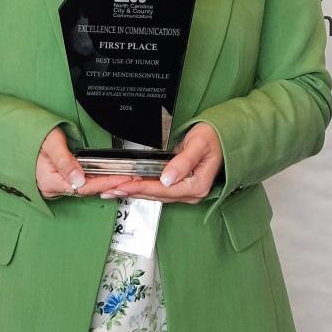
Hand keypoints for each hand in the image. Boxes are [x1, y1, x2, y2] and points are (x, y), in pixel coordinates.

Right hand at [36, 126, 135, 199]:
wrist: (17, 134)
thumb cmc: (31, 136)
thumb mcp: (51, 143)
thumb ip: (65, 160)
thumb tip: (79, 178)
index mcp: (49, 181)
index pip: (83, 187)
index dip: (104, 183)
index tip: (121, 179)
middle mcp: (51, 188)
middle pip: (84, 189)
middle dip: (107, 183)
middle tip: (128, 178)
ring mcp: (52, 186)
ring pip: (81, 188)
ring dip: (101, 182)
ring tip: (120, 177)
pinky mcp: (55, 181)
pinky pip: (76, 184)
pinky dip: (91, 180)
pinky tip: (102, 176)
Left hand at [108, 122, 222, 203]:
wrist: (220, 136)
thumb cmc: (212, 138)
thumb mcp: (198, 145)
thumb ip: (183, 162)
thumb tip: (167, 178)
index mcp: (196, 185)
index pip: (163, 190)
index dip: (142, 187)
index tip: (125, 185)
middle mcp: (191, 192)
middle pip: (156, 195)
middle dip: (132, 192)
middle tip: (111, 190)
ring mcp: (185, 191)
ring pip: (155, 194)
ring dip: (134, 192)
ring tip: (114, 190)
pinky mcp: (180, 187)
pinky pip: (158, 190)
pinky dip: (142, 188)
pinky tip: (129, 187)